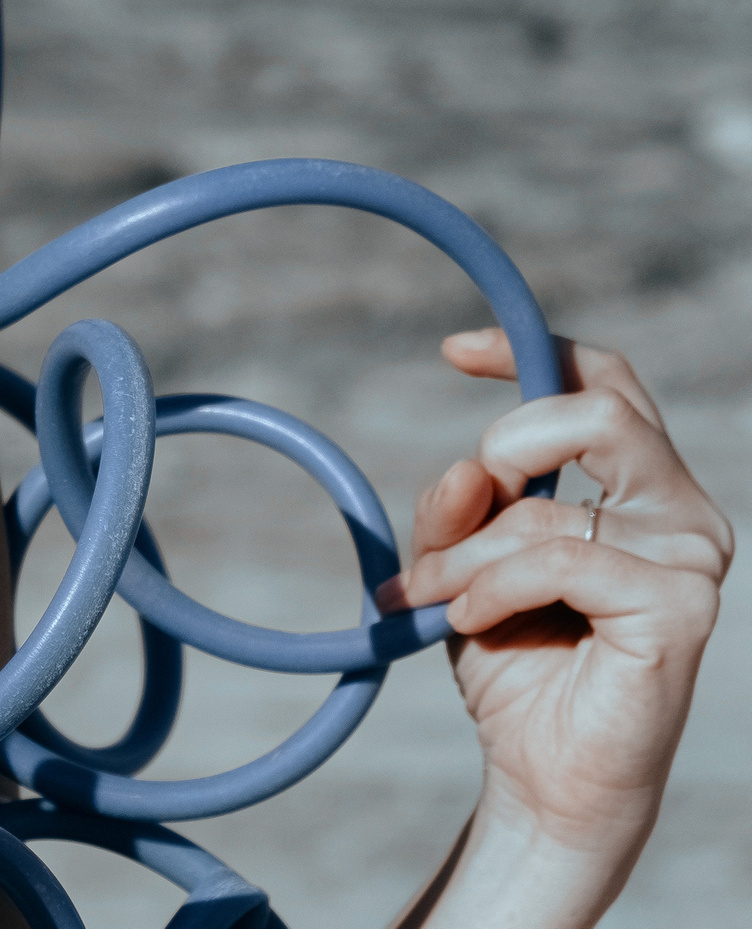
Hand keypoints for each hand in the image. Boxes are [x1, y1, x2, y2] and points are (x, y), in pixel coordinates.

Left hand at [377, 331, 730, 927]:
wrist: (541, 771)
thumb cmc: (515, 661)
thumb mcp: (463, 563)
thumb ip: (461, 508)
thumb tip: (468, 467)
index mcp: (638, 486)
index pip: (606, 385)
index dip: (533, 353)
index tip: (454, 351)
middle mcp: (680, 510)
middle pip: (597, 414)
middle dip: (501, 451)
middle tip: (453, 520)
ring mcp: (691, 556)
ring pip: (550, 507)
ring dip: (464, 554)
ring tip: (432, 599)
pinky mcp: (680, 606)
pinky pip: (557, 560)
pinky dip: (488, 588)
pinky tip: (466, 624)